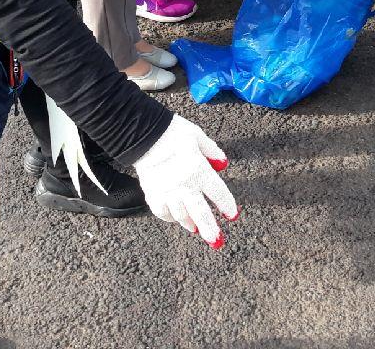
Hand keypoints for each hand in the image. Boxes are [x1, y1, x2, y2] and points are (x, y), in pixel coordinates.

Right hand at [133, 116, 237, 248]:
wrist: (143, 135)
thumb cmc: (171, 132)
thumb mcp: (197, 137)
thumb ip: (212, 151)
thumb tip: (223, 163)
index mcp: (199, 170)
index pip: (218, 193)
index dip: (227, 206)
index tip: (232, 215)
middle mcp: (184, 185)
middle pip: (201, 213)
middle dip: (210, 229)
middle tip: (217, 241)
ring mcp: (167, 192)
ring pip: (182, 216)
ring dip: (191, 224)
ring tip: (197, 229)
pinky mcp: (152, 194)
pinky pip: (163, 213)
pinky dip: (171, 217)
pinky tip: (176, 218)